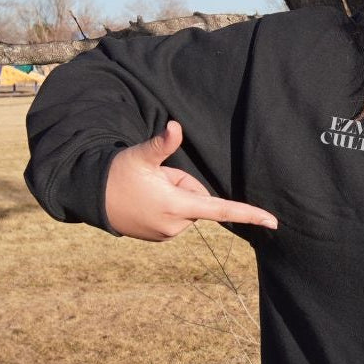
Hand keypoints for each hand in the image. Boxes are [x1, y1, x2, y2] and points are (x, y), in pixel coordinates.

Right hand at [104, 120, 277, 240]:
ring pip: (187, 207)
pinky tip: (144, 200)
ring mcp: (166, 234)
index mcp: (177, 207)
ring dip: (174, 195)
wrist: (89, 196)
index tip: (274, 223)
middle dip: (183, 185)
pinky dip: (166, 206)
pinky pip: (175, 216)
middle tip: (155, 178)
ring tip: (147, 189)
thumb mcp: (141, 156)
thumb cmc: (117, 173)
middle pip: (199, 199)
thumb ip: (162, 144)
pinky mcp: (159, 237)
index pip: (222, 209)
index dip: (250, 214)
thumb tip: (175, 127)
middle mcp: (175, 226)